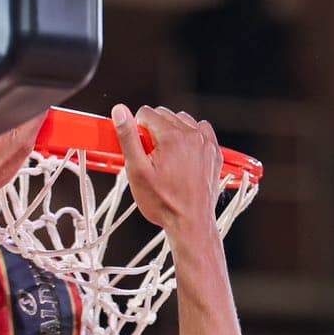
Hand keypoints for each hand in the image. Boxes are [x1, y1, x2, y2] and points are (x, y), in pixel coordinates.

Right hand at [111, 105, 222, 237]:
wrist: (190, 223)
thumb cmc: (164, 203)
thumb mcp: (137, 171)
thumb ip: (128, 138)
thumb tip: (119, 112)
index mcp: (172, 137)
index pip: (146, 113)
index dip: (137, 129)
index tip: (139, 147)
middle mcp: (192, 135)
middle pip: (164, 115)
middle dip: (154, 131)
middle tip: (150, 156)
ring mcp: (205, 143)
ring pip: (183, 120)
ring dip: (172, 132)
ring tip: (166, 156)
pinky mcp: (214, 152)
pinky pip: (201, 131)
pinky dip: (191, 137)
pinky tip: (183, 154)